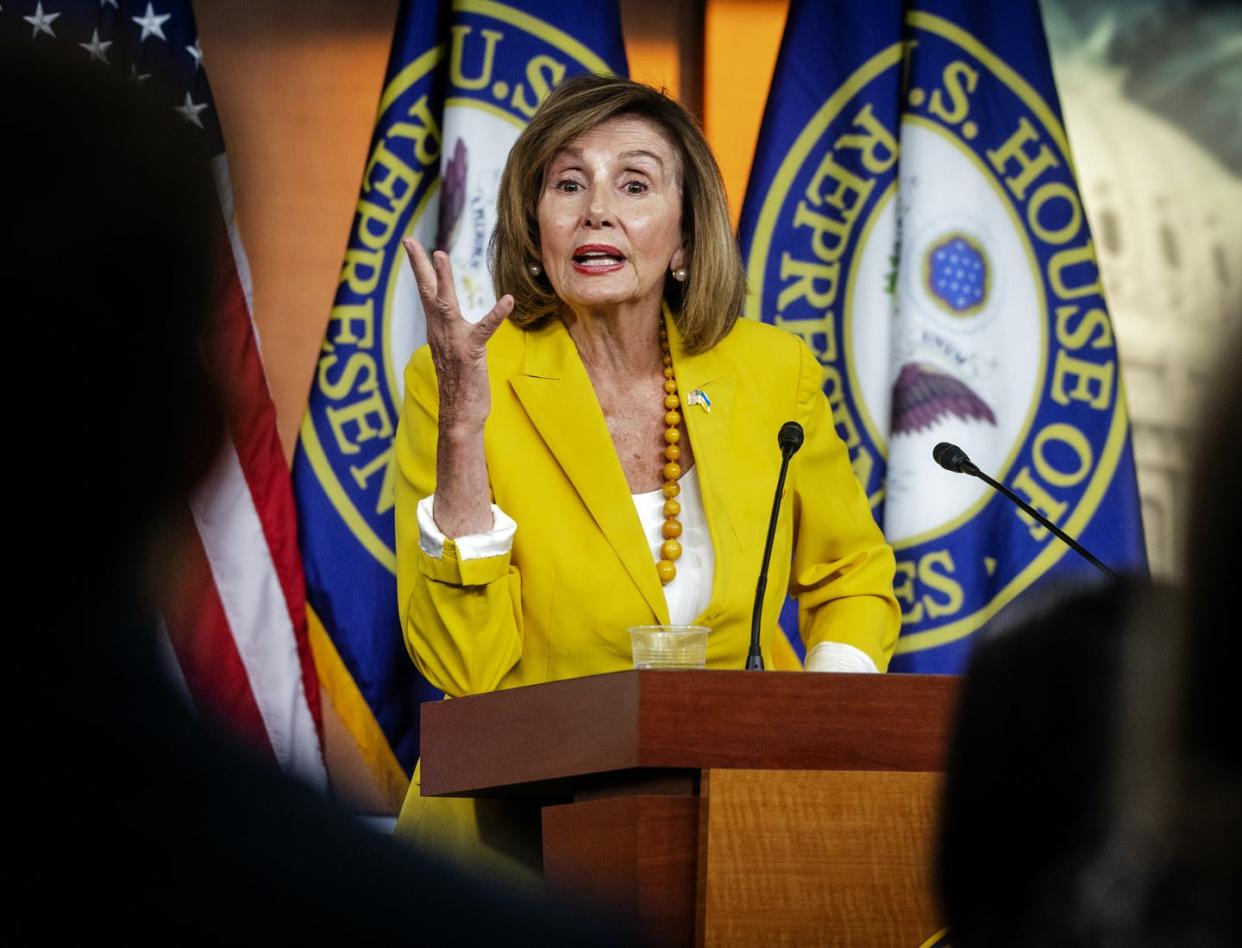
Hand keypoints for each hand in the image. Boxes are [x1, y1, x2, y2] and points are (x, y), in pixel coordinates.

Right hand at [402, 237, 513, 432]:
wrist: (459, 416)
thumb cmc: (461, 388)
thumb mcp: (454, 355)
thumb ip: (452, 337)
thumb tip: (453, 327)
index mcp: (437, 331)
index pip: (427, 295)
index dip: (420, 270)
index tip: (412, 245)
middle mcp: (440, 333)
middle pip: (427, 292)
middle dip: (418, 265)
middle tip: (410, 241)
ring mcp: (453, 342)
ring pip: (445, 304)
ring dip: (443, 279)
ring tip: (441, 256)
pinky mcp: (471, 353)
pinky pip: (483, 329)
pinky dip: (496, 314)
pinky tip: (507, 300)